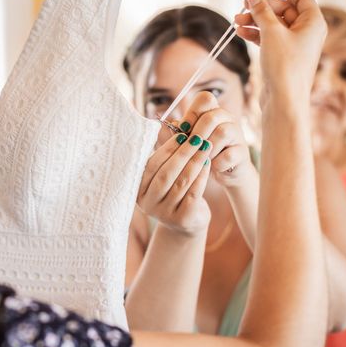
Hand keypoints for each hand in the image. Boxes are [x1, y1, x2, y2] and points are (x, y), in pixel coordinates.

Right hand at [138, 108, 211, 235]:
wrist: (185, 222)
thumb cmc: (173, 190)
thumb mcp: (165, 173)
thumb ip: (164, 153)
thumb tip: (166, 124)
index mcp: (137, 189)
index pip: (151, 165)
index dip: (166, 149)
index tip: (182, 134)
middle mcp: (147, 203)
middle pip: (166, 174)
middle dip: (183, 153)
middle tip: (197, 138)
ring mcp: (163, 214)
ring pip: (181, 183)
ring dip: (195, 162)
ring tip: (206, 147)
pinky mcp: (182, 220)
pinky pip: (193, 193)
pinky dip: (202, 176)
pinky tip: (208, 164)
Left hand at [177, 92, 253, 187]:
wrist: (222, 176)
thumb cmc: (201, 156)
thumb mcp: (188, 143)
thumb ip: (178, 134)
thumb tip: (170, 124)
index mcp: (212, 113)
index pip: (205, 98)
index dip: (192, 112)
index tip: (183, 128)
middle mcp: (227, 119)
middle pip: (212, 117)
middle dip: (197, 134)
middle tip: (191, 147)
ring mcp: (237, 135)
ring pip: (222, 132)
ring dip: (207, 149)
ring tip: (203, 159)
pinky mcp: (243, 153)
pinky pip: (228, 155)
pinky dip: (217, 164)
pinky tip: (213, 167)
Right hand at [234, 0, 326, 107]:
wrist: (283, 99)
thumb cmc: (284, 66)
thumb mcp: (272, 32)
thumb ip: (262, 12)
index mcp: (313, 23)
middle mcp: (306, 33)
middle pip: (284, 10)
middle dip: (262, 7)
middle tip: (244, 4)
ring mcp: (294, 46)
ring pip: (273, 25)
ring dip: (255, 21)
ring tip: (237, 19)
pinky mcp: (282, 58)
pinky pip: (269, 39)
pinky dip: (255, 34)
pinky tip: (241, 31)